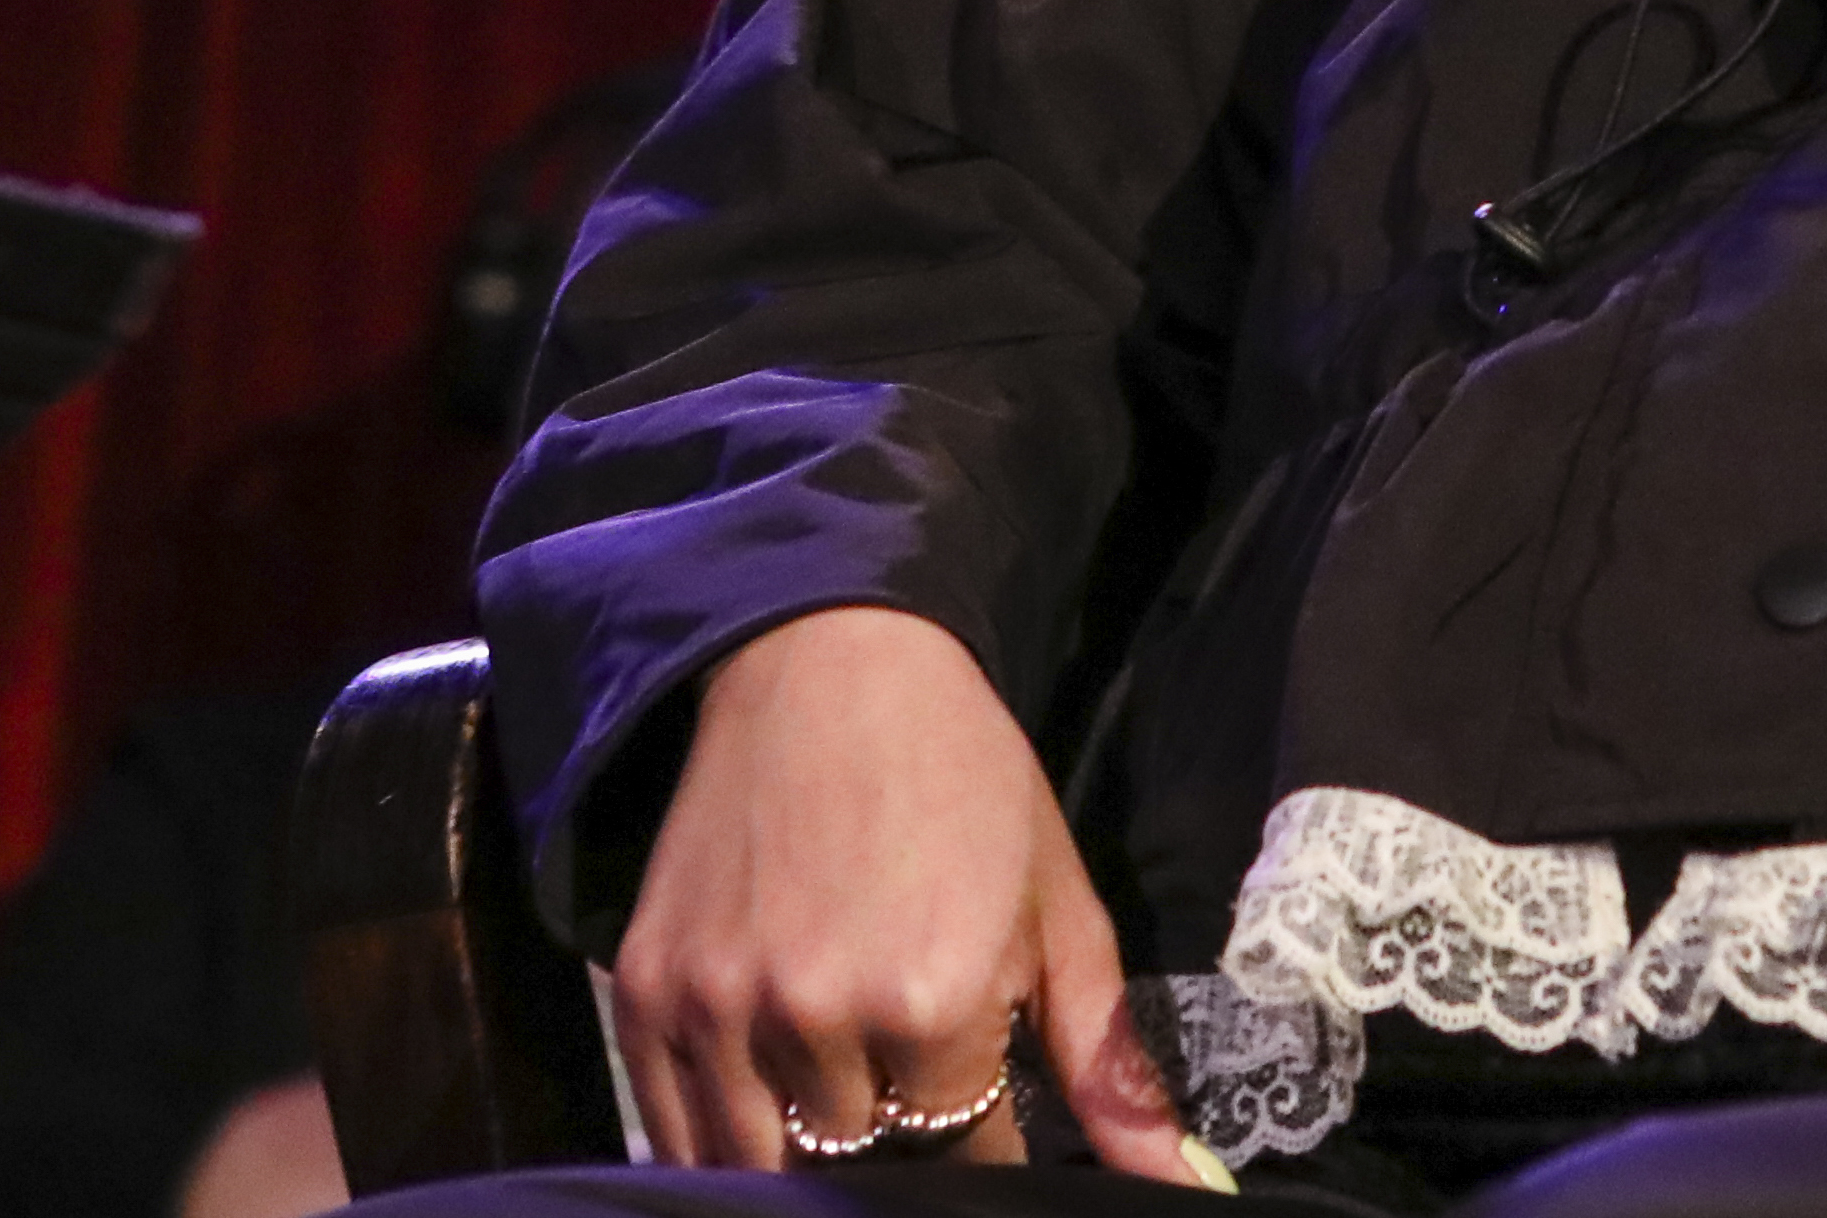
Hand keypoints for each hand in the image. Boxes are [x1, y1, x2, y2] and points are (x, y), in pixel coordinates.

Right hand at [607, 603, 1206, 1181]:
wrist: (827, 662)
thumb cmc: (962, 775)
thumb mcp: (1059, 907)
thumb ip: (1108, 1062)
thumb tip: (1177, 1184)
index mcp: (934, 1002)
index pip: (965, 1157)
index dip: (985, 1138)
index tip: (983, 1089)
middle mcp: (817, 1019)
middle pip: (865, 1161)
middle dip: (899, 1133)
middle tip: (910, 1062)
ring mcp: (719, 1010)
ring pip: (768, 1162)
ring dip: (811, 1139)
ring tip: (845, 1070)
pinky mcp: (649, 994)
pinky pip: (676, 1131)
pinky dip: (719, 1136)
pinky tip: (762, 1096)